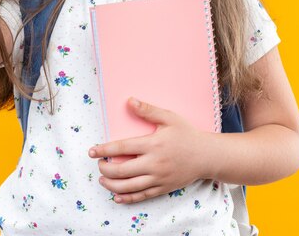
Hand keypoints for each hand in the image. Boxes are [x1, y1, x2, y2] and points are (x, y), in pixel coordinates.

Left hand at [88, 97, 215, 203]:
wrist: (207, 156)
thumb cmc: (187, 134)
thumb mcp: (169, 118)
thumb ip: (148, 110)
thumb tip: (129, 101)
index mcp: (153, 144)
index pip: (122, 148)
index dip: (104, 150)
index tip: (92, 151)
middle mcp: (154, 164)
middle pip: (122, 170)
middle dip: (105, 168)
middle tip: (98, 163)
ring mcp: (158, 178)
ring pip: (129, 186)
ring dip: (112, 184)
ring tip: (102, 178)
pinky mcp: (163, 188)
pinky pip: (141, 196)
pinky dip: (126, 197)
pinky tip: (116, 195)